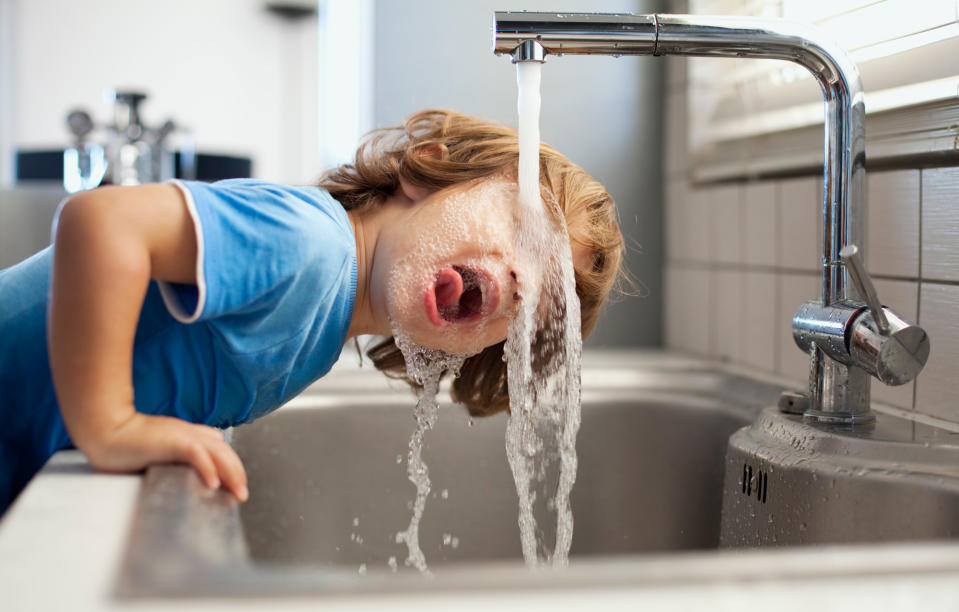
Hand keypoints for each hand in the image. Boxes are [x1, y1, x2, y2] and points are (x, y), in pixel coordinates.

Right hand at [84, 412, 248, 501]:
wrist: (105, 428)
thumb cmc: (124, 442)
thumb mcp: (156, 449)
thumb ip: (172, 457)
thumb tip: (184, 476)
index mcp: (187, 434)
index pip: (219, 447)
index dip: (230, 465)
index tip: (235, 484)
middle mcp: (190, 432)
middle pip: (224, 451)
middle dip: (237, 473)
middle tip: (242, 494)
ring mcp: (182, 435)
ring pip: (217, 452)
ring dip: (231, 474)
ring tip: (238, 492)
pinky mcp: (171, 441)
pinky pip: (196, 454)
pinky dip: (208, 468)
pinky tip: (213, 484)